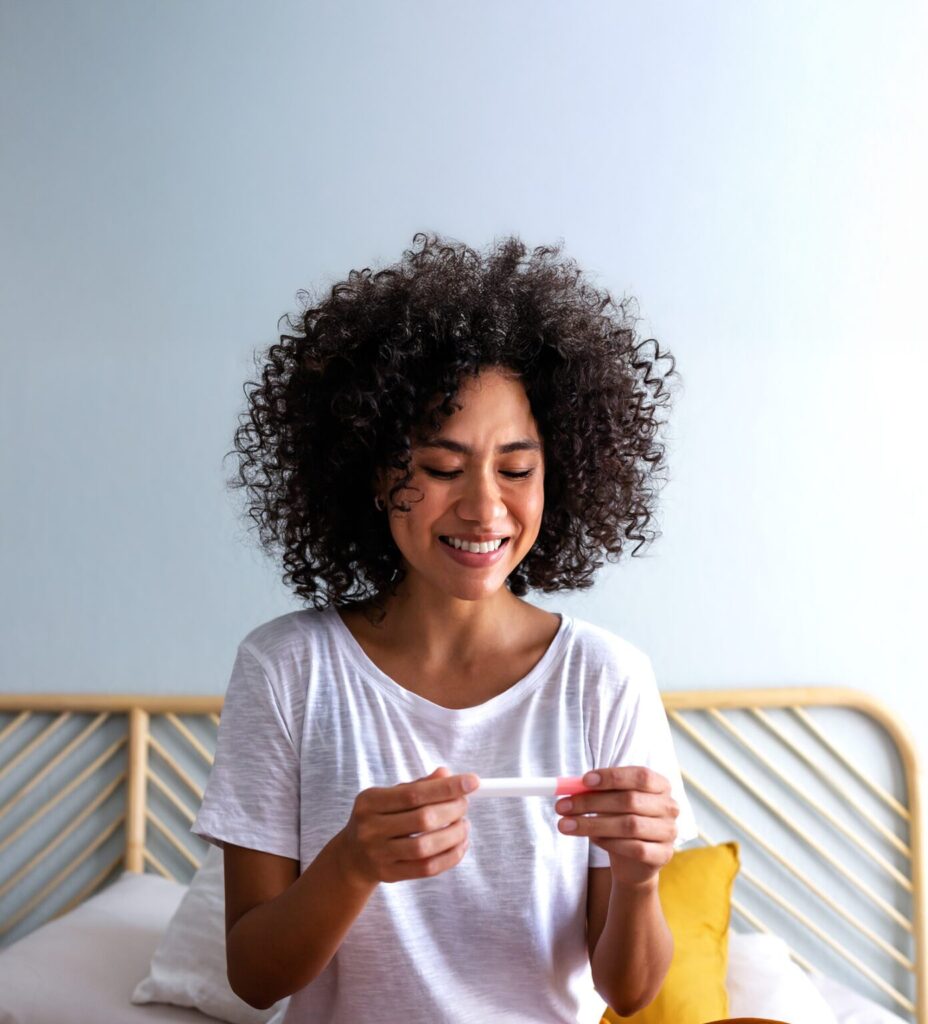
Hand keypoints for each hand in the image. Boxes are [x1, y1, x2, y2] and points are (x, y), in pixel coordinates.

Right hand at [338, 766, 477, 886]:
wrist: (352, 856)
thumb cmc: (378, 818)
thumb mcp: (390, 796)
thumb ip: (418, 786)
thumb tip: (446, 774)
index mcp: (370, 801)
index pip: (414, 793)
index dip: (446, 788)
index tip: (473, 781)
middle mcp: (371, 828)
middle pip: (423, 819)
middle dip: (452, 810)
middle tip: (465, 804)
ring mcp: (378, 854)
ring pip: (426, 847)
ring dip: (454, 835)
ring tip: (464, 825)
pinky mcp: (389, 874)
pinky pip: (426, 868)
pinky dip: (450, 857)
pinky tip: (460, 845)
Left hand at [554, 766, 678, 888]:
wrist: (634, 861)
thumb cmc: (620, 820)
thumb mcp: (610, 801)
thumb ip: (595, 790)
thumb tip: (568, 785)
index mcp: (660, 785)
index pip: (640, 776)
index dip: (612, 777)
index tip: (583, 781)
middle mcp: (669, 806)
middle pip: (630, 800)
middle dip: (591, 803)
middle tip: (562, 806)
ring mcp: (669, 832)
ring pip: (629, 826)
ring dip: (592, 825)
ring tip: (567, 825)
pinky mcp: (663, 855)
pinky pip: (634, 848)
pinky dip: (609, 843)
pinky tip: (594, 840)